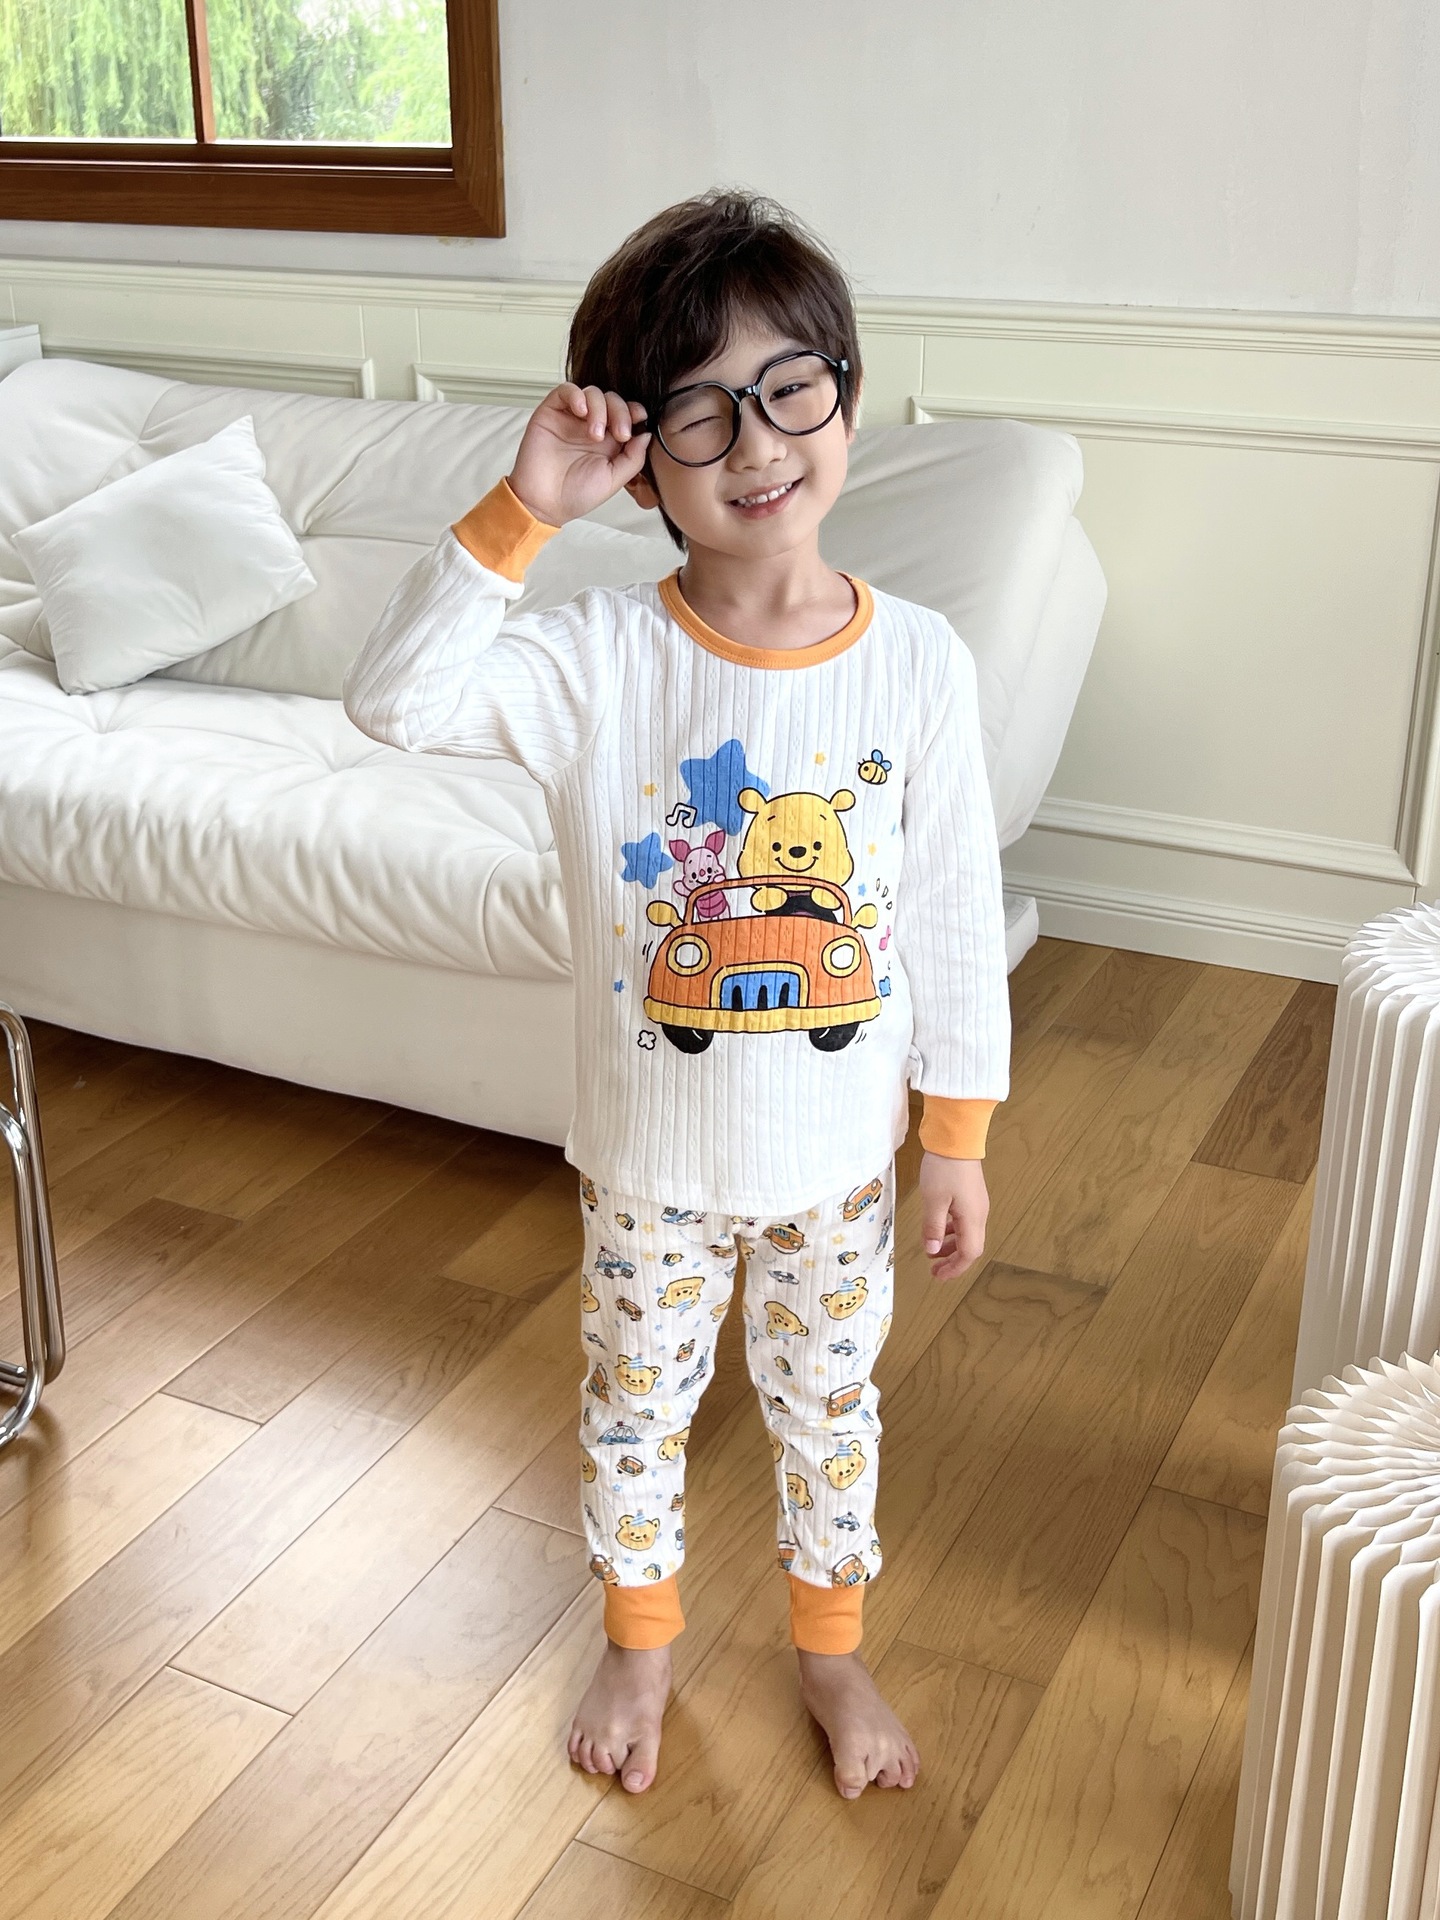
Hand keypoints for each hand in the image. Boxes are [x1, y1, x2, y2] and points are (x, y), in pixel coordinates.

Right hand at [507, 383, 650, 527]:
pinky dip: (577, 395)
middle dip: (621, 412)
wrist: (543, 504)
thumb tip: (646, 434)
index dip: (634, 411)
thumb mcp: (614, 480)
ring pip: (592, 393)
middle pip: (612, 400)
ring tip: (594, 434)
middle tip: (620, 434)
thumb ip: (633, 458)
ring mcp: (571, 418)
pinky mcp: (551, 412)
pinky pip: (566, 390)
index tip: (640, 419)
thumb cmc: (576, 495)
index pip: (626, 414)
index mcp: (609, 441)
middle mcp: (591, 426)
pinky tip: (581, 412)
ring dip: (600, 408)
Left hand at [918, 1151, 988, 1280]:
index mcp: (972, 1219)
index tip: (938, 1276)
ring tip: (933, 1250)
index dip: (955, 1268)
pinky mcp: (971, 1195)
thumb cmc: (944, 1169)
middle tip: (934, 1269)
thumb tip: (933, 1251)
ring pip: (967, 1234)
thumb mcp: (933, 1200)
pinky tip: (939, 1228)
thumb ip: (933, 1228)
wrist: (957, 1139)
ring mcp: (977, 1204)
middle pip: (971, 1246)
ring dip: (951, 1245)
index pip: (969, 1254)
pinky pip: (964, 1221)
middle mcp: (979, 1214)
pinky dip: (952, 1230)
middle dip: (953, 1260)